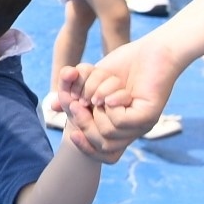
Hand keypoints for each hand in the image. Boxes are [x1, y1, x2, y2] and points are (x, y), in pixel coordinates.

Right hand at [57, 36, 188, 157]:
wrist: (151, 49)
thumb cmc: (124, 64)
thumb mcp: (92, 81)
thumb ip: (74, 94)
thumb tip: (52, 106)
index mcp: (120, 127)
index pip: (103, 153)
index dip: (85, 147)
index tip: (72, 133)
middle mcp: (132, 130)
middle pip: (100, 144)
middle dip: (82, 122)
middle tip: (77, 102)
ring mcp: (142, 125)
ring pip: (107, 132)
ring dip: (100, 103)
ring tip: (108, 87)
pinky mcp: (148, 116)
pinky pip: (120, 121)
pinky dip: (113, 103)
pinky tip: (120, 90)